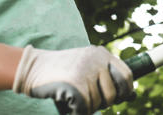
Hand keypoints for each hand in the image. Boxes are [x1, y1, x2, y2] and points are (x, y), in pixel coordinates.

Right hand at [13, 45, 132, 114]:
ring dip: (86, 107)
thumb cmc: (60, 70)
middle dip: (103, 102)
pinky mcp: (76, 86)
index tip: (119, 97)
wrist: (31, 67)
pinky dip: (77, 112)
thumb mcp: (86, 64)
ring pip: (97, 104)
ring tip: (73, 96)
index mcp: (102, 54)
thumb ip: (104, 76)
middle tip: (89, 99)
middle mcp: (97, 61)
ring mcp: (86, 72)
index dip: (125, 90)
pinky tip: (68, 103)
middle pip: (113, 94)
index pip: (126, 75)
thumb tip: (131, 95)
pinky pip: (85, 109)